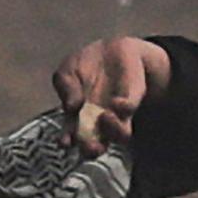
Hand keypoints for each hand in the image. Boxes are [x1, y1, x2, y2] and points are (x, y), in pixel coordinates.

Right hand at [51, 37, 171, 153]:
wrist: (112, 48)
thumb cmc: (84, 65)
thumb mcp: (67, 72)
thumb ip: (65, 88)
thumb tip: (70, 107)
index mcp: (77, 118)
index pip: (73, 138)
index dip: (68, 142)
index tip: (65, 142)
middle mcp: (98, 121)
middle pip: (96, 146)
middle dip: (92, 149)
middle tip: (91, 146)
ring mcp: (117, 113)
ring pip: (119, 136)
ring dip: (112, 131)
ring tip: (104, 116)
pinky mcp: (133, 99)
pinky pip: (129, 110)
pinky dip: (123, 109)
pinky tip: (116, 102)